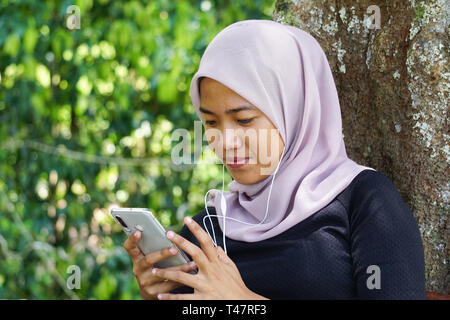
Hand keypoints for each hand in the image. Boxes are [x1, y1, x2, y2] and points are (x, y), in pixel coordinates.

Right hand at [123, 230, 197, 299]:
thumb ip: (156, 247)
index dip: (132, 239)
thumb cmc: (156, 267)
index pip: (129, 247)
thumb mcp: (151, 258)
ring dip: (179, 268)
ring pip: (162, 274)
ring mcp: (144, 282)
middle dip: (162, 254)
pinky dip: (181, 280)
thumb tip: (171, 234)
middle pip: (148, 260)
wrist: (152, 291)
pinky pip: (169, 286)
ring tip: (192, 263)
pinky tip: (191, 275)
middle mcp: (138, 270)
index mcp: (137, 258)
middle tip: (175, 249)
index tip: (138, 231)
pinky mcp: (152, 293)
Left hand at [151, 216, 267, 299]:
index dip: (197, 229)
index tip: (187, 219)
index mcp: (216, 263)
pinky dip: (170, 297)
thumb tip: (216, 246)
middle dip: (181, 242)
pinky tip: (160, 296)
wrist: (242, 304)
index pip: (206, 241)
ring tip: (153, 270)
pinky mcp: (202, 300)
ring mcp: (205, 286)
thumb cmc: (236, 287)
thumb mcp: (232, 269)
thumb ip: (223, 257)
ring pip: (182, 276)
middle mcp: (211, 272)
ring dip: (166, 273)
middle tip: (167, 233)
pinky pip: (182, 298)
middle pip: (194, 253)